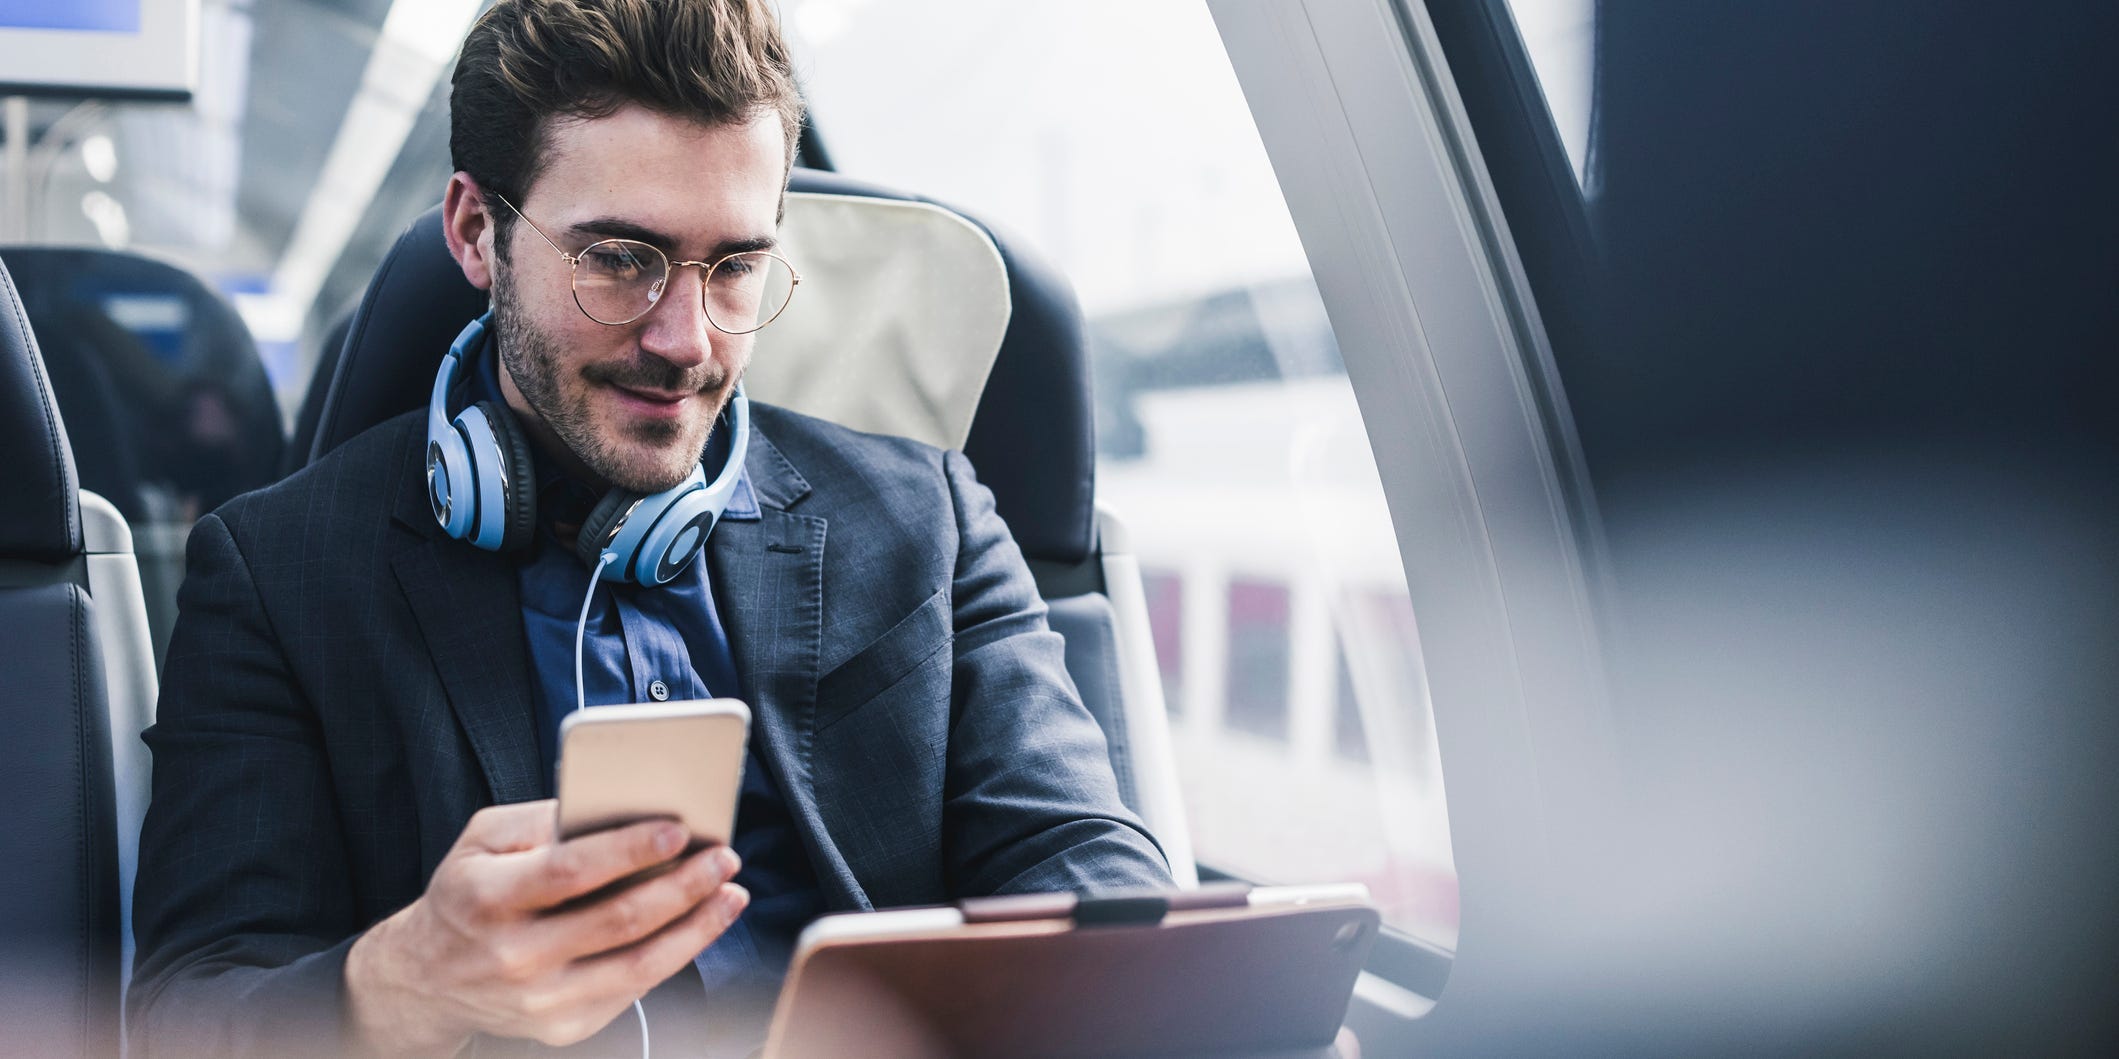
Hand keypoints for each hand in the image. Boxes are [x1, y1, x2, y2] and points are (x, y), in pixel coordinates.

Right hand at [344, 800, 747, 1054]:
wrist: (427, 979)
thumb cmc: (468, 893)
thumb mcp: (482, 840)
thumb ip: (542, 819)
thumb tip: (615, 808)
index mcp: (488, 897)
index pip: (570, 871)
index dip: (629, 850)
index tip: (678, 829)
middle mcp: (514, 955)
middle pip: (617, 920)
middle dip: (683, 885)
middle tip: (724, 857)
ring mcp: (540, 1000)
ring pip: (638, 965)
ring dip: (696, 927)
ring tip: (730, 894)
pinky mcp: (563, 1026)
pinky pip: (634, 989)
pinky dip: (676, 956)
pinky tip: (699, 926)